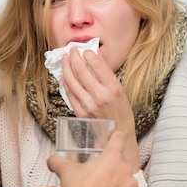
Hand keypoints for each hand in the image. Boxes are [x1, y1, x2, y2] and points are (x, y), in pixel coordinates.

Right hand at [47, 131, 139, 186]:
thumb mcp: (65, 171)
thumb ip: (57, 162)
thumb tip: (51, 160)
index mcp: (111, 156)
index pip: (119, 138)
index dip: (115, 137)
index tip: (111, 140)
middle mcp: (125, 167)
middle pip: (121, 162)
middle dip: (112, 168)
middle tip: (100, 176)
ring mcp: (131, 184)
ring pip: (127, 179)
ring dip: (119, 183)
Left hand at [61, 48, 138, 171]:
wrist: (117, 137)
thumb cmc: (121, 113)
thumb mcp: (121, 92)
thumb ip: (107, 76)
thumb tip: (96, 57)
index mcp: (114, 89)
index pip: (98, 66)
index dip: (89, 55)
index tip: (85, 49)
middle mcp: (101, 96)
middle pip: (82, 71)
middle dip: (75, 57)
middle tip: (72, 49)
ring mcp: (88, 105)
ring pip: (72, 81)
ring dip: (66, 67)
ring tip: (65, 58)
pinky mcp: (80, 113)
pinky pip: (69, 93)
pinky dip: (66, 81)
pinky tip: (65, 74)